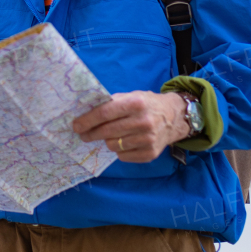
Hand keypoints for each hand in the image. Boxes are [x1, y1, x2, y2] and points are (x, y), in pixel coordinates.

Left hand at [72, 91, 190, 162]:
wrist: (174, 117)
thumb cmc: (147, 105)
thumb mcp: (132, 96)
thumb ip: (112, 103)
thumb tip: (86, 112)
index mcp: (136, 103)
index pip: (105, 113)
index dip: (87, 120)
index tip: (76, 125)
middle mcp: (143, 122)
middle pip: (107, 131)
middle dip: (91, 134)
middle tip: (83, 134)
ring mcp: (148, 139)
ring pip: (113, 145)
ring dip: (106, 141)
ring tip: (109, 135)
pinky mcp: (150, 154)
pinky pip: (123, 156)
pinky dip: (119, 150)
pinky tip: (123, 142)